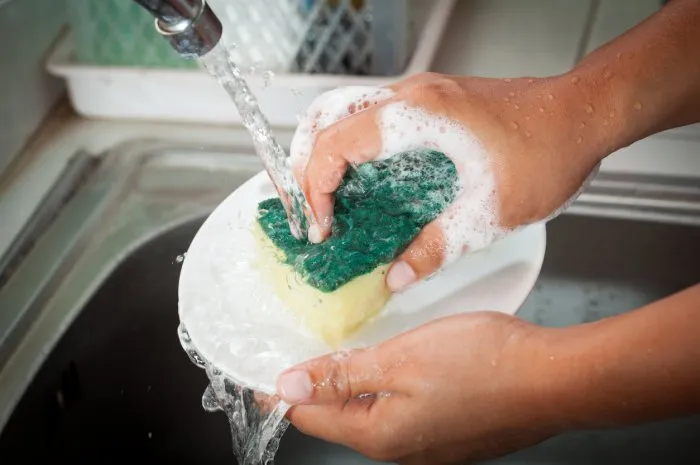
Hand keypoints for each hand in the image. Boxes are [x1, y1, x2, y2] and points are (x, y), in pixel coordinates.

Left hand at [276, 312, 562, 463]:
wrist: (555, 379)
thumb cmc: (485, 364)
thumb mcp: (400, 359)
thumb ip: (343, 375)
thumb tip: (290, 386)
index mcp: (380, 434)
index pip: (311, 416)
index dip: (284, 392)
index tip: (264, 374)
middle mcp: (402, 449)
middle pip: (341, 419)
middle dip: (316, 389)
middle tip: (300, 355)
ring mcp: (430, 445)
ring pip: (373, 414)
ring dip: (352, 387)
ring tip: (340, 355)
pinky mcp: (451, 431)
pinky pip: (402, 412)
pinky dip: (385, 389)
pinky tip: (390, 365)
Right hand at [290, 73, 604, 291]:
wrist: (584, 114)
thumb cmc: (547, 152)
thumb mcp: (489, 214)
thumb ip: (435, 248)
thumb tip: (395, 276)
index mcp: (414, 117)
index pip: (333, 145)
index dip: (315, 189)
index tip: (323, 226)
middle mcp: (409, 96)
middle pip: (324, 117)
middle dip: (304, 164)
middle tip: (310, 208)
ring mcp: (420, 94)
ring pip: (344, 111)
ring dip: (326, 152)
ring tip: (327, 196)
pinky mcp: (432, 101)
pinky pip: (372, 116)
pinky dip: (353, 146)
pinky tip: (367, 181)